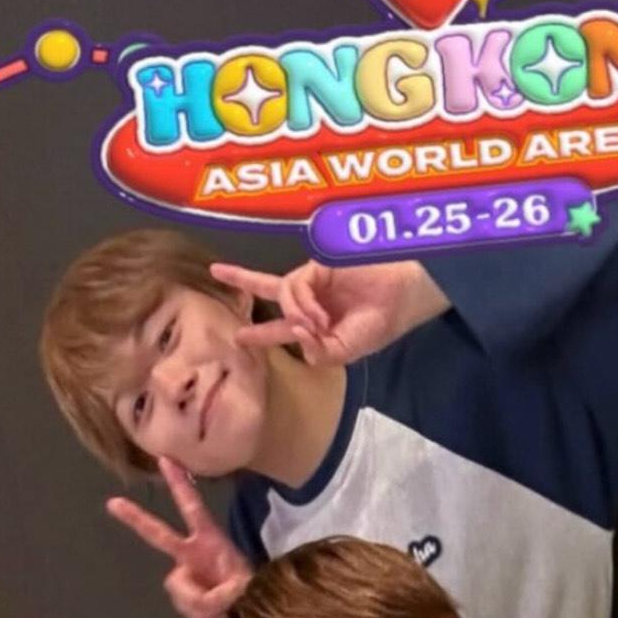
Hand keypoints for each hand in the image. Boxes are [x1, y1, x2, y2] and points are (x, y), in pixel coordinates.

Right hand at [107, 458, 251, 617]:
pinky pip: (180, 602)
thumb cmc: (251, 594)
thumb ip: (220, 594)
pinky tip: (211, 613)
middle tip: (114, 503)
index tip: (165, 459)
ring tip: (220, 607)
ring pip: (176, 586)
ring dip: (197, 601)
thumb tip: (206, 600)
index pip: (193, 507)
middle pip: (158, 534)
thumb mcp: (242, 590)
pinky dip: (196, 611)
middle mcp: (193, 553)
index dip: (180, 484)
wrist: (250, 614)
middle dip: (136, 518)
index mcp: (210, 540)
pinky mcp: (185, 593)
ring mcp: (187, 572)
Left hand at [216, 257, 441, 365]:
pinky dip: (302, 304)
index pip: (281, 329)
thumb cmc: (378, 324)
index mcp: (316, 323)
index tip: (237, 337)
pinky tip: (319, 315)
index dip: (260, 333)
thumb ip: (319, 352)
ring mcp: (312, 281)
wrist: (401, 296)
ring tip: (318, 324)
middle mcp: (309, 300)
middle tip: (216, 270)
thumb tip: (296, 335)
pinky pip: (293, 287)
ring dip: (295, 314)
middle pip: (268, 289)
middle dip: (243, 279)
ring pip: (281, 294)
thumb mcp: (346, 350)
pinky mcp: (317, 266)